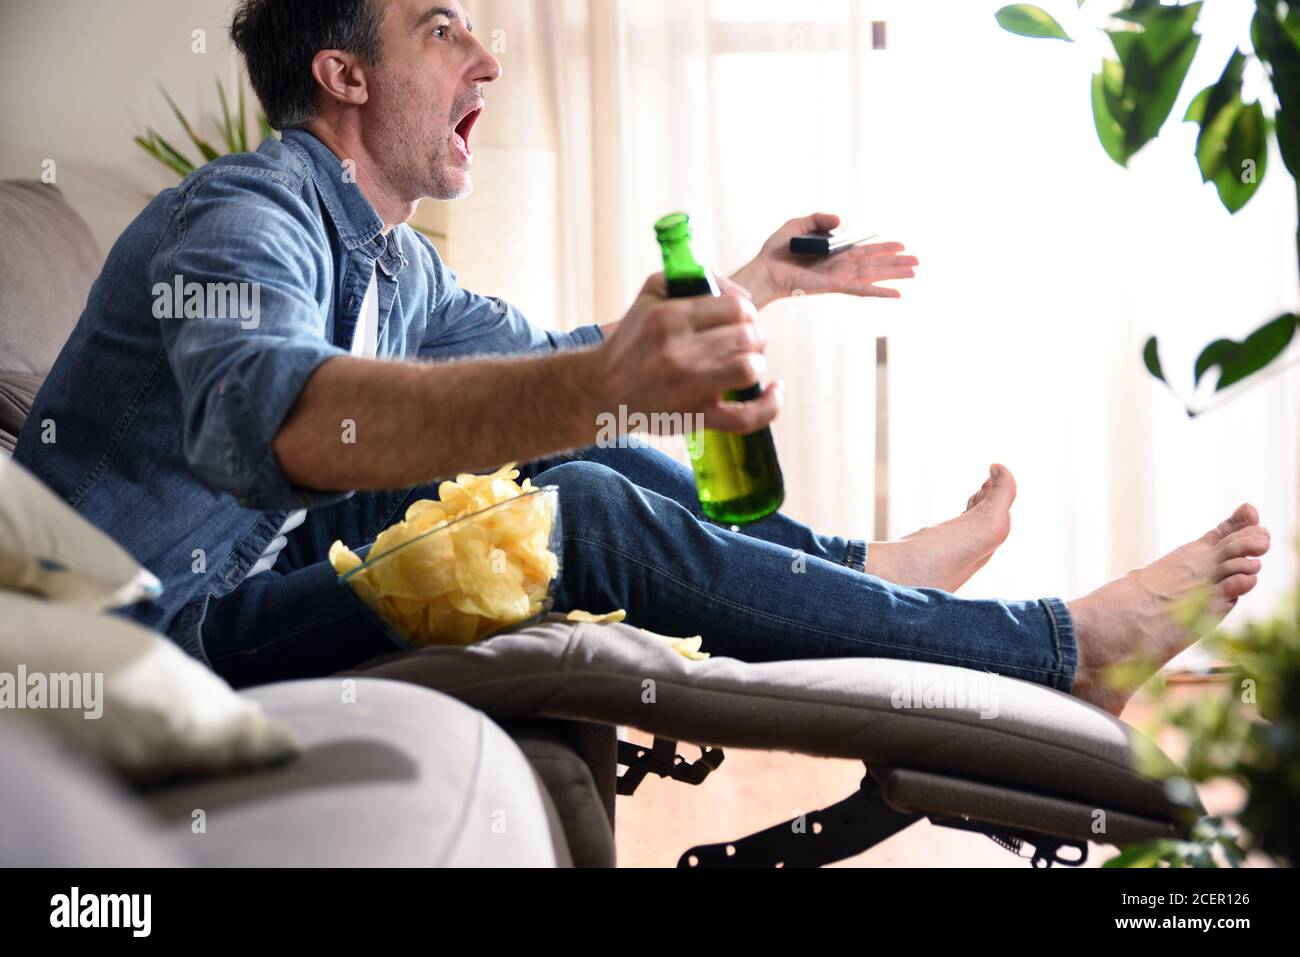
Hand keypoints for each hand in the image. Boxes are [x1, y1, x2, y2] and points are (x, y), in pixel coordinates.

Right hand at [594, 273, 782, 433]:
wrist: (602, 390)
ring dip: (756, 362)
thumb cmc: (631, 340)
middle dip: (754, 335)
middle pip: (748, 336)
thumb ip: (688, 277)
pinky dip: (769, 405)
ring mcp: (689, 388)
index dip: (746, 309)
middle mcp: (679, 353)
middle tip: (744, 340)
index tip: (739, 317)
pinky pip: (746, 417)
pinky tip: (775, 390)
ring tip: (746, 361)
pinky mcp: (696, 417)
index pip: (735, 306)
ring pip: (749, 369)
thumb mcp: (649, 295)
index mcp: (670, 318)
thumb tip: (735, 289)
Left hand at [732, 212, 918, 308]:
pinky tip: (897, 293)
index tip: (901, 245)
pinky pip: (861, 290)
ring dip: (894, 273)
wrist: (764, 269)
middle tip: (917, 261)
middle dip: (895, 262)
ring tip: (914, 272)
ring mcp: (839, 276)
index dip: (883, 247)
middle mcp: (840, 265)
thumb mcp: (797, 224)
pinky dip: (879, 291)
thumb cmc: (777, 250)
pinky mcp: (834, 286)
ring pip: (873, 274)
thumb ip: (819, 220)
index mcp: (834, 251)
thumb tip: (841, 221)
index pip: (864, 249)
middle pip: (874, 263)